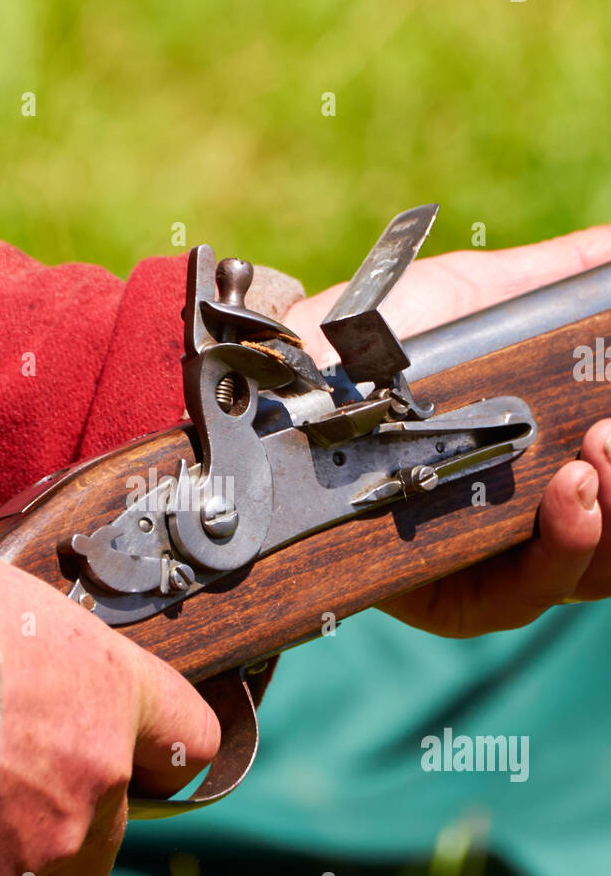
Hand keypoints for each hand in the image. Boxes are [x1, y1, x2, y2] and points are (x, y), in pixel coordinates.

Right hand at [0, 464, 219, 875]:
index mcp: (112, 691)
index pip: (193, 736)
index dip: (171, 739)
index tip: (147, 736)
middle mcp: (96, 774)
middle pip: (126, 814)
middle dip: (88, 802)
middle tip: (32, 768)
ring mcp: (47, 840)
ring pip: (65, 862)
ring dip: (37, 843)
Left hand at [284, 225, 610, 635]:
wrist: (294, 373)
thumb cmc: (384, 338)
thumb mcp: (485, 296)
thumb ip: (561, 277)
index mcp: (546, 461)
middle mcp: (529, 520)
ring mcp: (490, 565)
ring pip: (586, 572)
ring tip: (599, 456)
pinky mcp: (446, 599)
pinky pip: (520, 598)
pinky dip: (562, 553)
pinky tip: (574, 496)